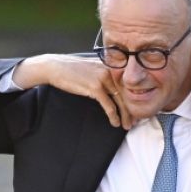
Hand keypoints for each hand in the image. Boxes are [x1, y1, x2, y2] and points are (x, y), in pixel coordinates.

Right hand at [13, 54, 133, 128]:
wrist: (55, 67)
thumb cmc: (72, 70)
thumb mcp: (92, 69)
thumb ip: (104, 76)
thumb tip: (112, 90)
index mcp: (111, 65)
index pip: (126, 85)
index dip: (132, 100)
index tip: (134, 111)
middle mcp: (110, 70)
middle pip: (126, 93)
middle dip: (131, 110)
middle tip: (135, 122)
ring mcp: (103, 78)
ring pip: (120, 100)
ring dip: (125, 115)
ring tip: (126, 125)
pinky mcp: (95, 87)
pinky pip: (109, 105)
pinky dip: (113, 115)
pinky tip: (115, 122)